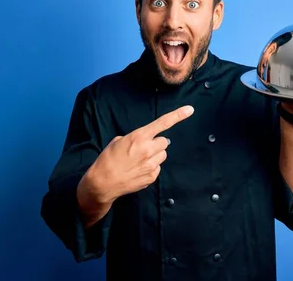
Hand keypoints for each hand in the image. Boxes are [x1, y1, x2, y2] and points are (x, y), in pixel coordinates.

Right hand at [79, 105, 194, 204]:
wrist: (103, 182)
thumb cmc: (108, 159)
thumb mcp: (118, 141)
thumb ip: (135, 138)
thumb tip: (145, 140)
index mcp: (139, 137)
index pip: (162, 123)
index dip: (178, 115)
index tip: (190, 109)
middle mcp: (148, 149)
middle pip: (164, 142)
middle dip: (156, 143)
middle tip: (143, 148)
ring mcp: (151, 164)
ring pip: (162, 155)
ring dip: (155, 155)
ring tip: (139, 160)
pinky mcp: (152, 176)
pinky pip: (158, 167)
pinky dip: (151, 167)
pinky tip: (138, 170)